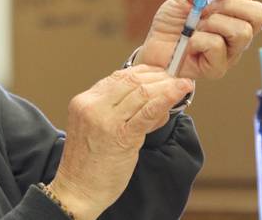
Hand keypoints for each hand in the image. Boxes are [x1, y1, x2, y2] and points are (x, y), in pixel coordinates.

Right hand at [47, 65, 193, 219]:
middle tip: (176, 76)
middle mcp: (92, 106)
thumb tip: (149, 98)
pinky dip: (165, 99)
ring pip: (141, 93)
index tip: (160, 72)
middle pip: (130, 81)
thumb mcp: (94, 127)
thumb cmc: (88, 162)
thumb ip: (115, 110)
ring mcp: (105, 120)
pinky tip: (178, 93)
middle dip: (157, 76)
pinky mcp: (121, 136)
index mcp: (84, 101)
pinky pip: (147, 112)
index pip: (116, 77)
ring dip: (166, 86)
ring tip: (183, 85)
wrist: (78, 189)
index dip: (143, 72)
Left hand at [134, 0, 261, 78]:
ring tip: (194, 28)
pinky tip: (188, 44)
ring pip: (241, 30)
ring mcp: (230, 52)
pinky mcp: (218, 68)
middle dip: (228, 5)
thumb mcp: (183, 0)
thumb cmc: (171, 26)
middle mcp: (237, 33)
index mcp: (232, 14)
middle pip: (258, 14)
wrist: (153, 49)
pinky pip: (217, 45)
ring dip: (212, 23)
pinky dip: (197, 40)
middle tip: (204, 10)